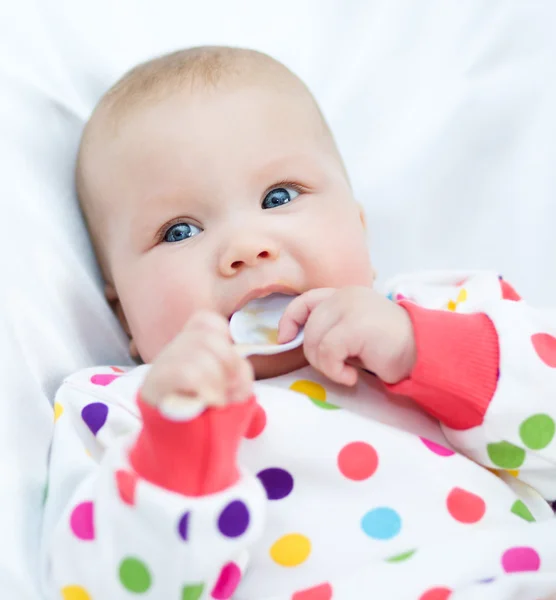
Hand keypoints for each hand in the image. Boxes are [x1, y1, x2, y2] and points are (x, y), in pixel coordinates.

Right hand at [140, 311, 253, 408]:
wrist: (172, 439)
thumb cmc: (202, 410)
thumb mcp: (226, 389)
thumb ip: (240, 379)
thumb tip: (244, 384)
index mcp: (190, 344)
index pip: (205, 320)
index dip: (225, 338)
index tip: (231, 365)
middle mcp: (175, 348)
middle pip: (209, 338)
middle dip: (230, 364)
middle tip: (232, 388)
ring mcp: (163, 364)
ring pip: (199, 356)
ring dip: (218, 381)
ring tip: (220, 400)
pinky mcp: (156, 383)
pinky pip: (187, 373)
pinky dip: (207, 389)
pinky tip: (211, 402)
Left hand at [278, 287, 415, 385]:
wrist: (424, 351)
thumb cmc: (390, 347)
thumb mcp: (355, 332)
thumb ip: (332, 327)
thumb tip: (295, 341)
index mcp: (344, 295)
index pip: (306, 301)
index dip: (289, 320)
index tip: (285, 339)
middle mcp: (345, 296)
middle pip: (308, 329)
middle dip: (314, 356)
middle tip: (337, 369)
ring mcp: (350, 308)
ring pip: (314, 342)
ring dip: (326, 366)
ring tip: (346, 373)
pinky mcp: (355, 325)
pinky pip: (327, 352)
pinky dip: (335, 371)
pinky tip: (352, 377)